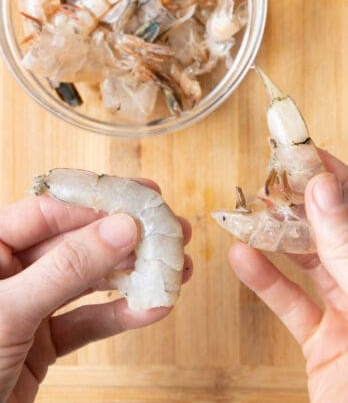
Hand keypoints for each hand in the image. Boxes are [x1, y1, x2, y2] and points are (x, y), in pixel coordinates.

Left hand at [0, 179, 191, 402]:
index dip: (94, 206)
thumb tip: (122, 228)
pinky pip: (87, 321)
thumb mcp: (12, 310)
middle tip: (169, 229)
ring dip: (132, 277)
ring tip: (175, 268)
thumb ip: (67, 268)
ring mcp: (30, 305)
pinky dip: (119, 316)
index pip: (47, 212)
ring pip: (88, 281)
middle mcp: (11, 271)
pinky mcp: (44, 340)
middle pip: (76, 243)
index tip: (137, 207)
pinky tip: (152, 308)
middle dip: (125, 240)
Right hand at [229, 150, 347, 402]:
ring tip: (249, 214)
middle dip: (299, 205)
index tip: (303, 153)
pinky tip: (241, 260)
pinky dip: (264, 282)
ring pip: (310, 265)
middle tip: (270, 180)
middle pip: (333, 232)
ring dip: (276, 240)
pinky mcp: (324, 342)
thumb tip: (324, 189)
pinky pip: (291, 305)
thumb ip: (345, 246)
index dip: (335, 177)